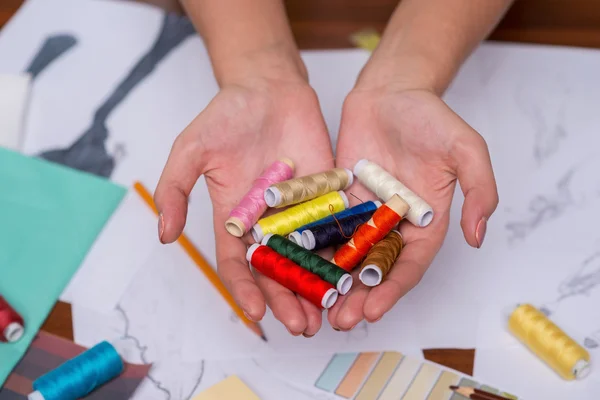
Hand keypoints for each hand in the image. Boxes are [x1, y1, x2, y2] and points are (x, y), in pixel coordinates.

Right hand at [154, 76, 334, 336]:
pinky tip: (352, 276)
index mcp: (234, 218)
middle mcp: (267, 222)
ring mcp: (298, 211)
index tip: (257, 313)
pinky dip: (342, 253)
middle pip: (278, 270)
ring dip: (318, 287)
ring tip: (329, 314)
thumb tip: (163, 234)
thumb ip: (175, 189)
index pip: (238, 264)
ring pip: (309, 258)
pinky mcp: (325, 196)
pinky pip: (334, 229)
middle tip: (302, 327)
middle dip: (288, 299)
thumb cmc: (227, 115)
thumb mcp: (191, 149)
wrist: (268, 87)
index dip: (245, 289)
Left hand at [330, 87, 498, 329]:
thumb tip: (479, 237)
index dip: (392, 290)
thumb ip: (479, 190)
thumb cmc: (431, 117)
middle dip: (359, 297)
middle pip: (376, 269)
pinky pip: (327, 229)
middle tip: (340, 321)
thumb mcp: (466, 149)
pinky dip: (316, 251)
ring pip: (348, 256)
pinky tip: (299, 269)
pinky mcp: (340, 201)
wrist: (392, 92)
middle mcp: (394, 224)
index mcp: (426, 222)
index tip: (373, 310)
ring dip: (335, 283)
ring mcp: (365, 214)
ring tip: (318, 307)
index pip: (409, 265)